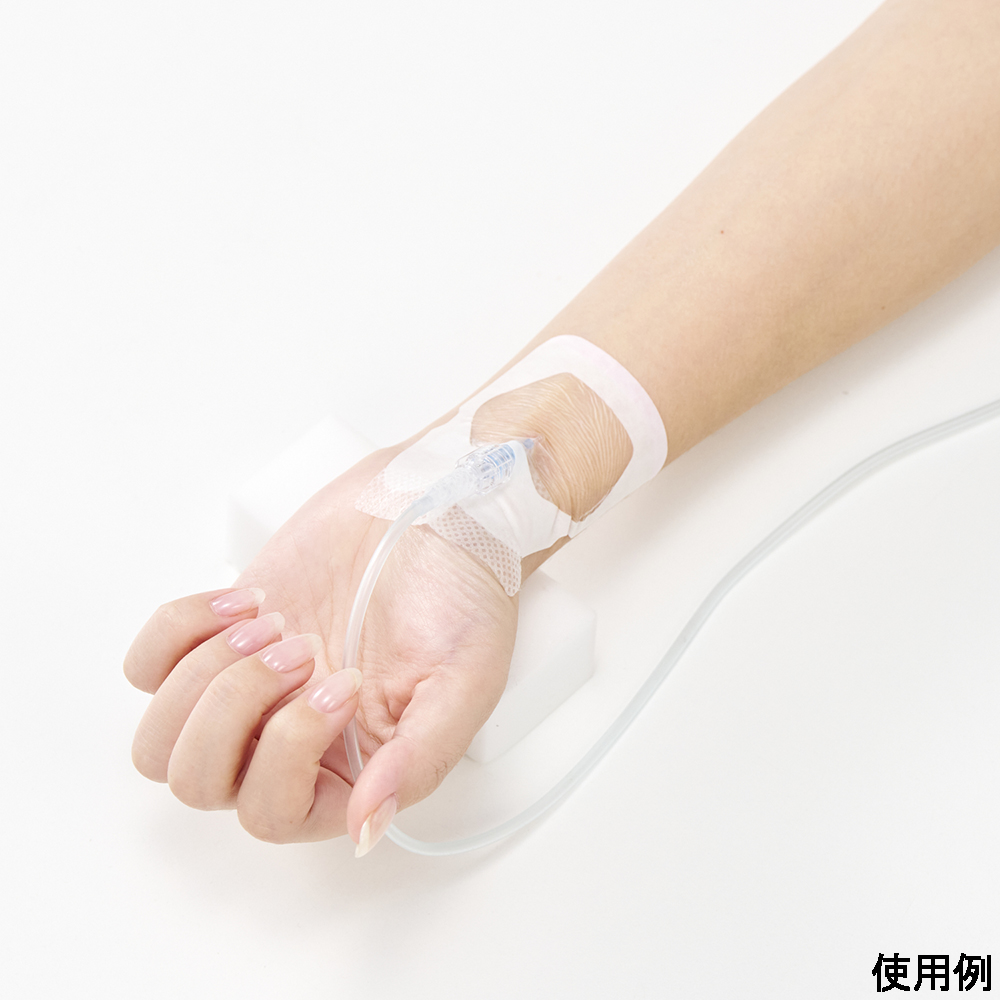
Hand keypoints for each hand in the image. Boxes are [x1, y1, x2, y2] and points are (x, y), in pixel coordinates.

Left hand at [124, 449, 517, 853]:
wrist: (434, 515)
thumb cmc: (458, 598)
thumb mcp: (465, 682)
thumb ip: (419, 760)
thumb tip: (365, 829)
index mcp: (348, 772)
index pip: (271, 814)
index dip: (289, 751)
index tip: (344, 681)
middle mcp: (287, 746)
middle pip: (197, 783)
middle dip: (239, 707)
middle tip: (302, 645)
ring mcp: (247, 695)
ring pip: (159, 738)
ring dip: (206, 673)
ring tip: (272, 621)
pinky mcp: (219, 639)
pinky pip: (146, 666)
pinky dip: (179, 631)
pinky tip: (243, 602)